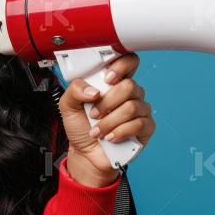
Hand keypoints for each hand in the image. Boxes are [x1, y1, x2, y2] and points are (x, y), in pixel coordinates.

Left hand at [57, 52, 155, 186]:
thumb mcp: (68, 105)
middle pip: (129, 86)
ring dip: (109, 121)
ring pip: (131, 107)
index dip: (121, 66)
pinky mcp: (146, 127)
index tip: (107, 79)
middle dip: (107, 103)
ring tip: (98, 130)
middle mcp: (129, 93)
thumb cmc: (81, 126)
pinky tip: (110, 137)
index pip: (129, 62)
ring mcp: (140, 109)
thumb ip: (75, 89)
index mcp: (113, 82)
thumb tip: (94, 90)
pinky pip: (138, 124)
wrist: (86, 153)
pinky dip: (120, 132)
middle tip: (93, 114)